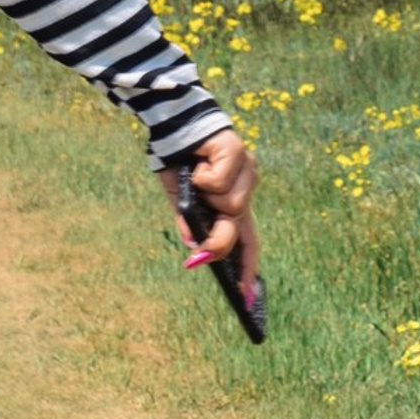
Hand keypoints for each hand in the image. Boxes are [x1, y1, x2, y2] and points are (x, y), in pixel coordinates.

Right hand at [165, 128, 258, 283]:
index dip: (247, 267)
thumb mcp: (180, 199)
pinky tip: (198, 162)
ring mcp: (245, 170)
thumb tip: (196, 249)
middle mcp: (245, 188)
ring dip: (206, 196)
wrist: (172, 122)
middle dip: (219, 241)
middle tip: (201, 248)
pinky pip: (221, 181)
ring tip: (196, 175)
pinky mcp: (238, 153)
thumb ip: (190, 223)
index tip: (247, 296)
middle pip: (239, 228)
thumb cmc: (178, 161)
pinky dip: (202, 176)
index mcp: (234, 202)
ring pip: (232, 205)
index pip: (246, 240)